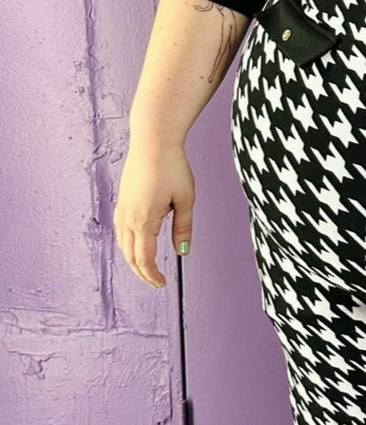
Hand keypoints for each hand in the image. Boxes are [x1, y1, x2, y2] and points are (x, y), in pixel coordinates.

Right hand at [113, 141, 195, 287]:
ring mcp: (122, 209)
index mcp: (144, 221)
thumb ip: (183, 228)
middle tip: (156, 281)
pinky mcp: (122, 201)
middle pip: (130, 256)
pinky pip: (121, 230)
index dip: (152, 275)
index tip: (162, 283)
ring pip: (123, 244)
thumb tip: (182, 252)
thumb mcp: (185, 199)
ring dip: (134, 259)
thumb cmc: (172, 166)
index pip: (144, 259)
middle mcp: (128, 218)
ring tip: (148, 267)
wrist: (152, 141)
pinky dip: (128, 244)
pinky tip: (138, 244)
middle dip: (142, 272)